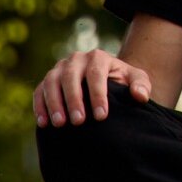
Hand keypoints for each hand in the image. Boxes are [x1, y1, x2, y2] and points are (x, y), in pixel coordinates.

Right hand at [33, 49, 151, 127]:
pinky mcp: (48, 80)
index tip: (101, 116)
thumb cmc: (122, 82)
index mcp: (98, 57)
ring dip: (54, 103)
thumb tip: (140, 95)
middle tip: (78, 122)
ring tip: (60, 124)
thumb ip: (141, 85)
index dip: (98, 95)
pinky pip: (39, 91)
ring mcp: (60, 69)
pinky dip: (40, 106)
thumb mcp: (136, 80)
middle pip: (71, 76)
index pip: (96, 74)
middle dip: (74, 99)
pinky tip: (44, 123)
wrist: (106, 83)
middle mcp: (77, 59)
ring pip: (52, 82)